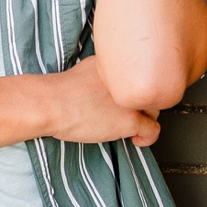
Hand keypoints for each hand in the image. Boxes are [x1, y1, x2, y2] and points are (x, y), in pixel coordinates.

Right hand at [44, 54, 159, 147]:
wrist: (52, 103)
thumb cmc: (59, 92)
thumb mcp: (86, 70)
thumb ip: (103, 75)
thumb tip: (105, 86)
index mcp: (119, 66)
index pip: (139, 76)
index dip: (133, 91)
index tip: (125, 102)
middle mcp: (131, 79)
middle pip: (148, 92)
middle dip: (141, 105)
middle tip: (129, 115)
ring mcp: (133, 100)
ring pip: (154, 110)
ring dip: (145, 120)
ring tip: (133, 128)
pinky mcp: (131, 120)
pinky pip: (153, 130)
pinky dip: (147, 138)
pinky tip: (137, 140)